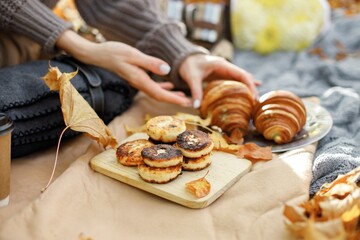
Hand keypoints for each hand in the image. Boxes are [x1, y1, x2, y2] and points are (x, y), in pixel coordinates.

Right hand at [56, 30, 191, 106]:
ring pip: (157, 92)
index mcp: (140, 80)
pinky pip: (152, 85)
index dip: (174, 99)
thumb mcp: (133, 55)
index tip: (186, 102)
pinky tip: (168, 84)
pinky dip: (162, 86)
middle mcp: (139, 83)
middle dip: (174, 100)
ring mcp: (137, 81)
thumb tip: (167, 70)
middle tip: (189, 102)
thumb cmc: (114, 52)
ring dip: (170, 94)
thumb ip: (150, 63)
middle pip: (160, 96)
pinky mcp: (136, 76)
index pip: (160, 93)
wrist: (98, 54)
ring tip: (183, 96)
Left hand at [179, 54, 259, 107]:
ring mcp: (225, 72)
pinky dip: (242, 88)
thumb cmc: (188, 65)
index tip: (254, 97)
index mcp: (222, 65)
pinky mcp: (221, 77)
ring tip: (254, 103)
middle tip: (256, 103)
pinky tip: (250, 94)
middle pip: (244, 78)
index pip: (241, 74)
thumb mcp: (191, 78)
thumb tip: (197, 107)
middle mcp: (226, 67)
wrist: (184, 59)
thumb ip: (195, 91)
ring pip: (241, 80)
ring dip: (248, 89)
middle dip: (252, 89)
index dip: (250, 85)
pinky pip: (234, 83)